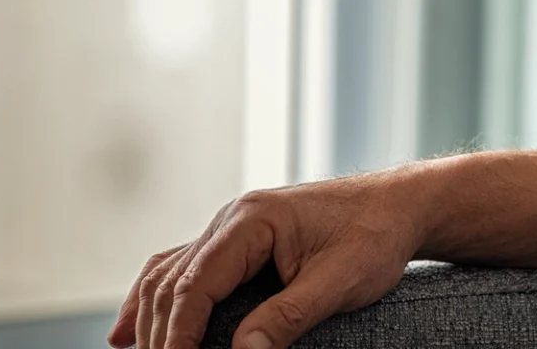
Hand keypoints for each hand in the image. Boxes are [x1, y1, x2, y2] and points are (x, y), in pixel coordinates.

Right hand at [107, 150, 536, 348]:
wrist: (403, 204)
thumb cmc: (377, 235)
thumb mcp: (339, 281)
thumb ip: (289, 316)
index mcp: (253, 220)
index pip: (195, 284)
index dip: (176, 333)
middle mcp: (233, 218)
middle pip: (172, 281)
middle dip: (156, 332)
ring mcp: (233, 227)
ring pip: (168, 274)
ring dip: (145, 317)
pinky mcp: (241, 241)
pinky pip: (183, 269)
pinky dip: (156, 300)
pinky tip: (133, 331)